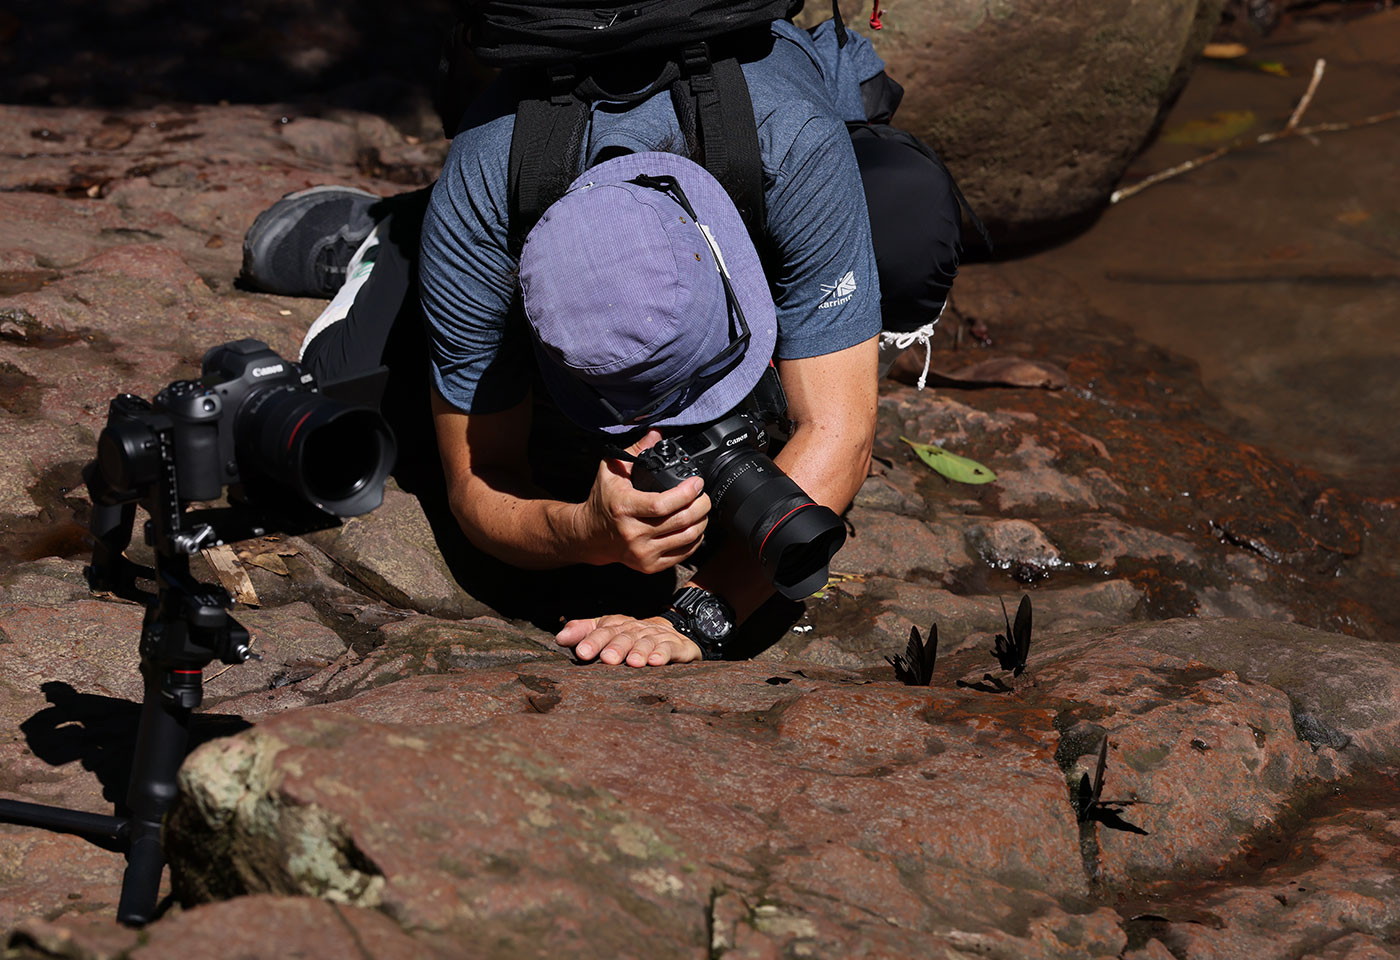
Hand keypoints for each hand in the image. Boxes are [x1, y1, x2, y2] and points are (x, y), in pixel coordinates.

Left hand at [556, 614, 702, 666]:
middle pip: (624, 636)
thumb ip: (583, 632)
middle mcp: (636, 630)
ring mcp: (657, 637)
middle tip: (607, 659)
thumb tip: (559, 637)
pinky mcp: (676, 646)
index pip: (604, 631)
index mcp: (619, 626)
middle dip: (616, 647)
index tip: (582, 653)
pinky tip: (655, 661)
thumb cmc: (634, 636)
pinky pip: (669, 649)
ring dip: (639, 651)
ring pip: (646, 643)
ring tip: (633, 662)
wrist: (675, 632)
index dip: (593, 640)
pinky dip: (662, 654)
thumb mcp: (608, 631)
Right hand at [574, 429, 710, 572]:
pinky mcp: (649, 565)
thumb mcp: (612, 471)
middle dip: (701, 506)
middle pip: (680, 521)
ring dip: (701, 522)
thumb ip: (635, 451)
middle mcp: (633, 533)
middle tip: (703, 495)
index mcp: (624, 508)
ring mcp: (642, 552)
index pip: (663, 504)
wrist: (589, 535)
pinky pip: (683, 554)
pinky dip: (695, 539)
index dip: (686, 493)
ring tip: (701, 509)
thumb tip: (655, 433)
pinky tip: (694, 527)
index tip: (697, 483)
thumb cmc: (603, 501)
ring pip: (686, 538)